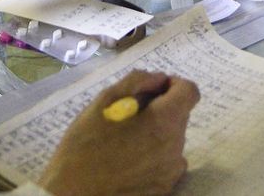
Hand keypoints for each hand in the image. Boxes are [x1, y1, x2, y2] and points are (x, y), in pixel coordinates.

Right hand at [40, 70, 198, 195]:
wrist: (73, 194)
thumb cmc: (84, 145)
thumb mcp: (103, 101)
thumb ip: (136, 82)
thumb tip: (159, 79)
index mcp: (163, 121)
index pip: (189, 92)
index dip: (173, 85)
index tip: (153, 90)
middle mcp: (175, 147)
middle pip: (179, 116)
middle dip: (160, 110)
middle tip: (129, 117)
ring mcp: (171, 172)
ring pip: (172, 140)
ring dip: (157, 134)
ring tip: (125, 142)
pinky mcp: (164, 189)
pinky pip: (167, 163)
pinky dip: (154, 156)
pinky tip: (128, 161)